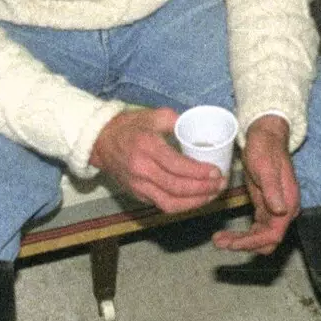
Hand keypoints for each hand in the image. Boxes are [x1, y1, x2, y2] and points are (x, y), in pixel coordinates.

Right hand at [90, 108, 225, 212]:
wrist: (100, 141)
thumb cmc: (129, 126)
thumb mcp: (153, 115)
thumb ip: (177, 120)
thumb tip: (199, 128)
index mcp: (147, 147)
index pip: (178, 166)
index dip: (200, 172)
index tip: (217, 171)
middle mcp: (141, 170)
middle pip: (177, 188)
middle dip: (203, 189)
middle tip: (221, 184)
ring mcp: (138, 186)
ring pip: (170, 203)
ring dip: (195, 203)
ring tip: (212, 195)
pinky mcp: (137, 195)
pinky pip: (162, 205)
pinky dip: (182, 205)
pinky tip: (196, 199)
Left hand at [213, 115, 299, 253]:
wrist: (265, 136)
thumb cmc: (265, 148)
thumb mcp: (266, 167)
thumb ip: (273, 189)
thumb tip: (280, 211)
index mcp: (288, 203)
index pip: (273, 234)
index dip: (253, 242)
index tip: (233, 244)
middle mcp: (284, 210)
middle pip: (267, 240)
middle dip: (245, 245)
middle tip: (221, 243)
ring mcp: (275, 209)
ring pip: (260, 236)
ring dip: (241, 242)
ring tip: (218, 240)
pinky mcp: (265, 206)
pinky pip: (256, 228)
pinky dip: (243, 234)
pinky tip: (227, 234)